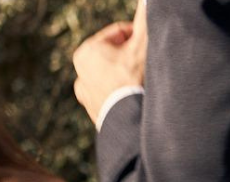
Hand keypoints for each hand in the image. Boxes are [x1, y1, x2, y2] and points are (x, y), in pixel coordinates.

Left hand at [73, 0, 147, 127]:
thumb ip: (143, 18)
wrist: (131, 122)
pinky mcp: (94, 112)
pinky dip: (122, 94)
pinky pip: (112, 95)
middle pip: (115, 55)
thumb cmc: (135, 79)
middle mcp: (80, 72)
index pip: (118, 34)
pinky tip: (134, 98)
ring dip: (127, 76)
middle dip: (131, 57)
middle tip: (147, 66)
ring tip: (142, 84)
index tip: (149, 46)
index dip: (138, 37)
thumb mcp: (142, 44)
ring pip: (113, 75)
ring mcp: (85, 95)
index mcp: (86, 51)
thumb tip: (147, 0)